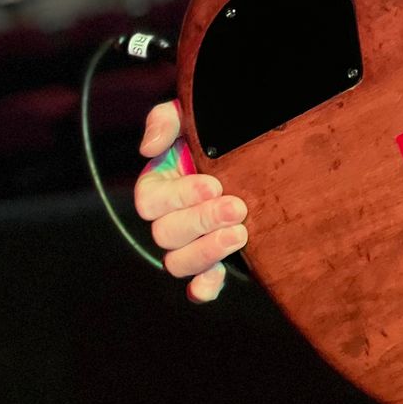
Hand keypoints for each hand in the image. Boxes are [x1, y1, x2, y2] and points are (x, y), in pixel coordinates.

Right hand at [135, 99, 248, 302]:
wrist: (254, 149)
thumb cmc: (217, 132)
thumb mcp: (192, 116)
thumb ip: (166, 121)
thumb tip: (148, 148)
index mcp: (158, 185)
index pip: (151, 201)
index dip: (180, 196)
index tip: (214, 184)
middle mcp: (169, 217)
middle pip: (166, 234)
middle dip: (202, 221)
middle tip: (238, 207)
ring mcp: (189, 242)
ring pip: (178, 262)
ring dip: (207, 251)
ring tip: (241, 234)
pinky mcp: (213, 262)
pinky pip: (198, 285)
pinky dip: (205, 287)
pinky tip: (219, 280)